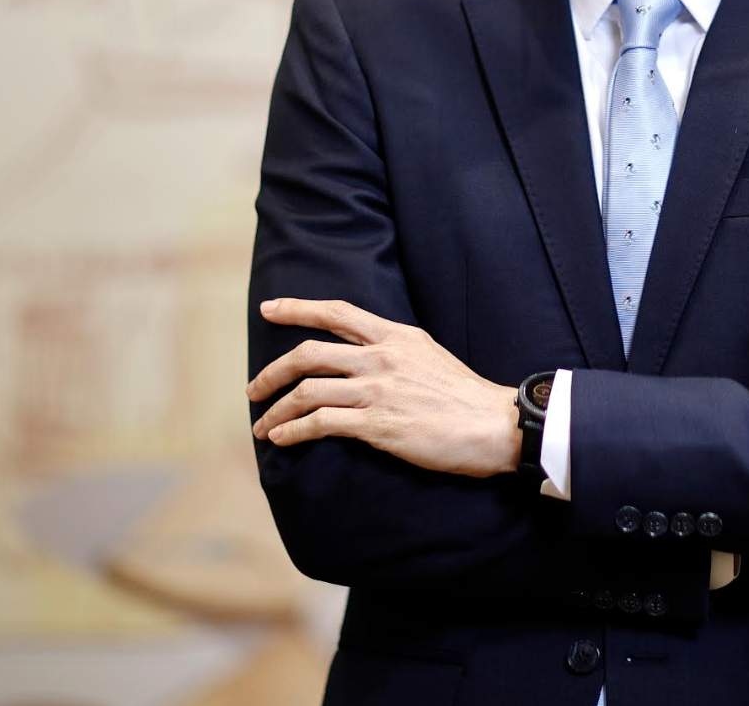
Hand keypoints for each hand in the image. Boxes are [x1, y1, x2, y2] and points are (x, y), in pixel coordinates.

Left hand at [247, 299, 519, 477]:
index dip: (298, 308)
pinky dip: (294, 431)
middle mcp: (382, 357)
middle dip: (273, 371)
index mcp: (396, 336)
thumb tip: (365, 357)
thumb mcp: (429, 355)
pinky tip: (282, 439)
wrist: (494, 424)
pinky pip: (321, 423)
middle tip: (254, 388)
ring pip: (308, 390)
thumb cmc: (465, 396)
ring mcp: (378, 390)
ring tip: (263, 425)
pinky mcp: (377, 424)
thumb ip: (395, 351)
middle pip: (309, 353)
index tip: (270, 308)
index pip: (337, 313)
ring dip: (276, 409)